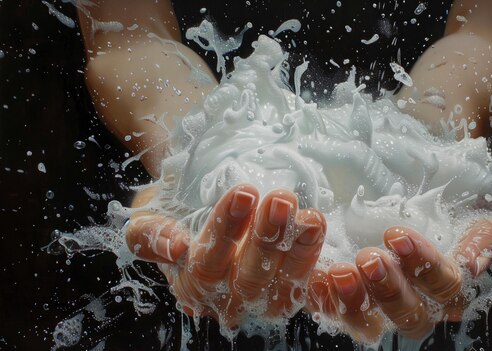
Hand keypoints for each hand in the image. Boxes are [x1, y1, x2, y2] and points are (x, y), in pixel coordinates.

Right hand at [126, 184, 326, 326]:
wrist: (200, 204)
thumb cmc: (175, 210)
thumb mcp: (148, 215)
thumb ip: (148, 234)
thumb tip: (174, 247)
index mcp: (190, 284)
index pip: (206, 263)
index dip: (225, 230)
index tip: (244, 193)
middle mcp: (226, 299)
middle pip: (247, 278)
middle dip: (266, 238)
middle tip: (281, 199)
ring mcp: (261, 299)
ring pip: (281, 285)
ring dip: (297, 250)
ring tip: (309, 216)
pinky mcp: (289, 292)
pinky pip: (306, 285)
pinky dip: (314, 260)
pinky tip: (320, 231)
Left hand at [306, 219, 491, 341]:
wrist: (424, 197)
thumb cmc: (455, 209)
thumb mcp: (477, 215)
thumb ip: (482, 238)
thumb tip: (471, 263)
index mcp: (449, 286)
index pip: (444, 286)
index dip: (423, 265)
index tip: (397, 235)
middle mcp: (418, 303)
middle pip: (410, 314)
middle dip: (389, 289)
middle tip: (369, 259)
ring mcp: (381, 306)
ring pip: (373, 323)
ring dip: (356, 300)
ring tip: (342, 270)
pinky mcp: (350, 301)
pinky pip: (337, 312)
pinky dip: (325, 300)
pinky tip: (318, 280)